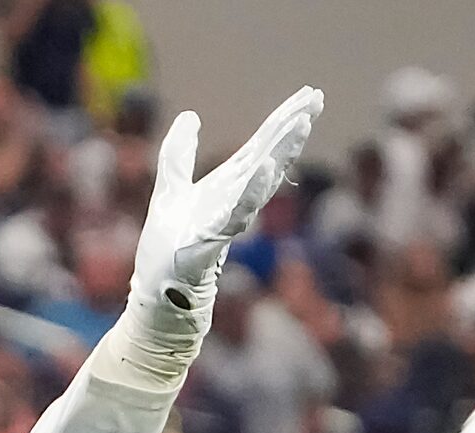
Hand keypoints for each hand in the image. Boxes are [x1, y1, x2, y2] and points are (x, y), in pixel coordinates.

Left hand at [116, 86, 322, 381]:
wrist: (158, 296)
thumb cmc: (167, 250)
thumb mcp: (170, 191)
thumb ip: (178, 155)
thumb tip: (190, 116)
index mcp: (228, 188)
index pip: (262, 147)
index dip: (284, 120)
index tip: (310, 94)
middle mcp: (234, 202)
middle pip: (268, 157)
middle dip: (291, 128)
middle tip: (317, 99)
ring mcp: (225, 223)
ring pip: (259, 183)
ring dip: (280, 152)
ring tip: (300, 123)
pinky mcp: (209, 245)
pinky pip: (234, 217)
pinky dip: (251, 193)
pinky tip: (266, 170)